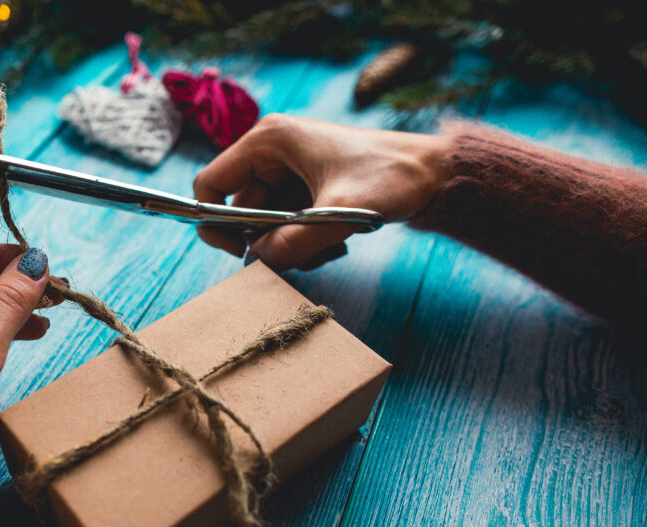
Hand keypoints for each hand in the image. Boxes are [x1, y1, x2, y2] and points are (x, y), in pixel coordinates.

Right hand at [193, 114, 448, 270]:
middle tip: (300, 255)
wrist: (435, 174)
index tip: (240, 251)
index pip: (212, 183)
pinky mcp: (305, 188)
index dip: (216, 221)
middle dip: (266, 241)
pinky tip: (336, 242)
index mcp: (269, 141)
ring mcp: (289, 171)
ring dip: (289, 245)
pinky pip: (286, 225)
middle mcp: (272, 152)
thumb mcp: (339, 214)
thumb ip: (295, 242)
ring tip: (328, 246)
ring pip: (265, 224)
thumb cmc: (392, 177)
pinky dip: (304, 242)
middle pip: (241, 210)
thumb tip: (260, 263)